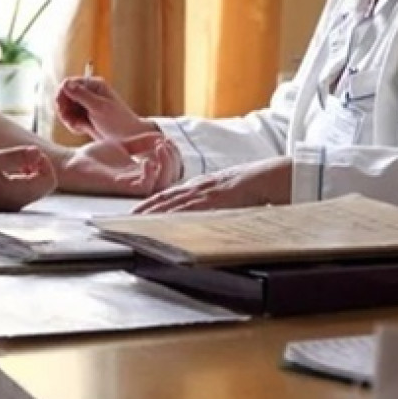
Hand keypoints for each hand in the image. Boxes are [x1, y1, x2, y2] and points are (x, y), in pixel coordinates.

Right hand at [0, 146, 55, 212]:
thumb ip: (14, 157)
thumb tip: (38, 152)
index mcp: (14, 195)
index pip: (49, 182)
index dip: (45, 163)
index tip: (28, 153)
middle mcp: (15, 205)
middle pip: (44, 186)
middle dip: (39, 167)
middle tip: (21, 155)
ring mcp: (9, 206)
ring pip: (34, 188)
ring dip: (30, 172)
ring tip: (10, 161)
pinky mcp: (3, 204)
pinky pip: (22, 191)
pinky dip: (21, 178)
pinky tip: (4, 169)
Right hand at [55, 76, 154, 140]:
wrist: (128, 138)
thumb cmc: (118, 121)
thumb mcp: (99, 107)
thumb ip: (82, 95)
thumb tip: (66, 83)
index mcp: (94, 85)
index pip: (68, 83)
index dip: (62, 95)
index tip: (62, 108)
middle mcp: (89, 93)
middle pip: (64, 97)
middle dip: (65, 110)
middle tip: (72, 122)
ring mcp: (86, 105)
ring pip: (66, 109)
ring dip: (69, 119)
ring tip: (79, 128)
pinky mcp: (86, 117)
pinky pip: (71, 119)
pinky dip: (73, 125)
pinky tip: (82, 130)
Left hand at [56, 133, 181, 196]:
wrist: (72, 163)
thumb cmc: (94, 157)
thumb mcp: (121, 145)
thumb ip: (140, 142)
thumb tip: (159, 135)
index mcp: (140, 173)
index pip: (168, 171)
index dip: (173, 157)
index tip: (168, 140)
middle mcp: (138, 181)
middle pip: (169, 180)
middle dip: (173, 161)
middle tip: (167, 144)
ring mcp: (130, 186)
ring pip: (161, 185)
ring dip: (166, 167)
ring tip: (161, 149)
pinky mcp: (120, 187)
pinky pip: (143, 187)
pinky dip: (150, 174)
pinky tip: (146, 161)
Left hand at [133, 156, 291, 213]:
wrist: (273, 176)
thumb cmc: (256, 185)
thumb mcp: (231, 194)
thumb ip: (218, 203)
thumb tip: (210, 217)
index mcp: (204, 185)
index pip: (172, 194)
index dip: (152, 203)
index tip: (136, 212)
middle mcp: (201, 186)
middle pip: (166, 197)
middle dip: (144, 209)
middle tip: (124, 220)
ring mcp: (207, 192)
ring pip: (173, 203)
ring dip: (152, 213)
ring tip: (134, 222)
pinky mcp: (216, 199)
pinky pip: (190, 209)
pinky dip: (174, 215)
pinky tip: (162, 223)